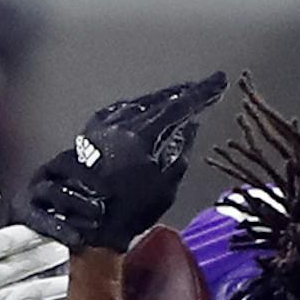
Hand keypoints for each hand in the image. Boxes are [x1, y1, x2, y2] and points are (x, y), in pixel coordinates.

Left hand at [18, 73, 229, 253]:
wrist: (80, 218)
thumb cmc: (126, 210)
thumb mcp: (164, 188)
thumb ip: (179, 153)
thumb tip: (189, 126)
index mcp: (143, 133)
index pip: (179, 106)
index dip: (201, 93)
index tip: (219, 81)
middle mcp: (123, 121)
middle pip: (158, 99)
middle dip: (181, 92)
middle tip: (199, 88)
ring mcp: (104, 123)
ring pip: (139, 102)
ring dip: (160, 99)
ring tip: (177, 97)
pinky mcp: (92, 129)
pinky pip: (123, 109)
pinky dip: (140, 107)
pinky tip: (145, 109)